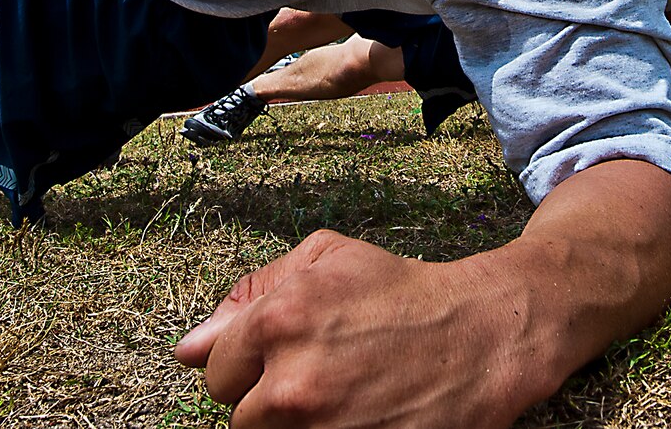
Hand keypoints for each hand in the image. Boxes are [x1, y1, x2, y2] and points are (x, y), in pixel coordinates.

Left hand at [176, 230, 536, 427]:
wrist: (481, 336)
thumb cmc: (402, 292)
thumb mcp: (326, 259)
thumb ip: (250, 294)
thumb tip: (188, 348)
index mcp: (278, 322)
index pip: (215, 373)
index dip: (249, 366)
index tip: (285, 357)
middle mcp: (294, 382)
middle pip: (240, 419)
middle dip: (272, 400)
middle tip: (323, 377)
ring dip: (300, 425)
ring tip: (343, 397)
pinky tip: (359, 415)